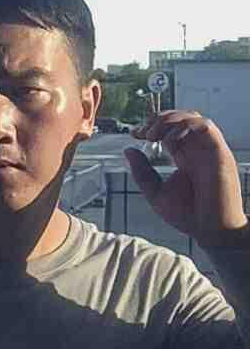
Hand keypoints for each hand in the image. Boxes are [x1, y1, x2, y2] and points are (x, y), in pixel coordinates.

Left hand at [124, 110, 248, 249]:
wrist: (211, 231)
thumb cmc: (188, 216)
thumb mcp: (156, 193)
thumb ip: (142, 172)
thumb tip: (128, 149)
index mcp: (184, 157)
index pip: (168, 130)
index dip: (151, 126)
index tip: (134, 133)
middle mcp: (196, 150)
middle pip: (180, 118)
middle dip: (158, 119)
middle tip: (144, 132)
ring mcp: (208, 149)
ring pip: (192, 117)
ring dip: (169, 120)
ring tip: (153, 134)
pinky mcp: (219, 152)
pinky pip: (205, 126)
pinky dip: (185, 126)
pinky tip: (169, 141)